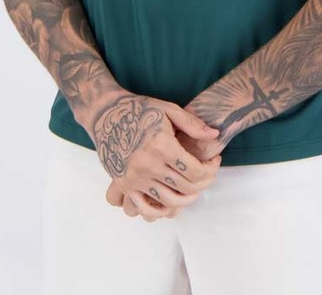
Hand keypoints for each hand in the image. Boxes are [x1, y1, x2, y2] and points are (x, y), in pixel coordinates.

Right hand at [93, 91, 221, 221]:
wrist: (107, 114)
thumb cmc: (140, 109)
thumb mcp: (168, 109)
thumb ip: (193, 124)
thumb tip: (215, 135)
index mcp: (162, 145)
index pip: (195, 170)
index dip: (211, 169)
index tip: (214, 160)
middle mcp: (148, 165)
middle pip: (186, 187)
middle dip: (204, 183)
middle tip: (208, 173)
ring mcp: (135, 178)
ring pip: (170, 201)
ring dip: (187, 198)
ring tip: (193, 186)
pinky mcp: (124, 185)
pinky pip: (145, 209)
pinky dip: (161, 211)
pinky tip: (171, 201)